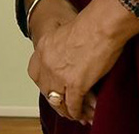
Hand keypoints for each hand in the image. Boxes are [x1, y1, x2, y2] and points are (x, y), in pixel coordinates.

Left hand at [28, 0, 138, 123]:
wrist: (101, 25)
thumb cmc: (92, 24)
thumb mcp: (66, 32)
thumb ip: (62, 47)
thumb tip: (70, 58)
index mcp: (43, 47)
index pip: (36, 73)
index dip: (45, 84)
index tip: (53, 89)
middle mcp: (47, 62)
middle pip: (46, 90)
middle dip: (56, 100)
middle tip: (65, 106)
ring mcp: (60, 75)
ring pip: (59, 101)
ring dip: (68, 110)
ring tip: (77, 114)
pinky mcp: (76, 85)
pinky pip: (74, 105)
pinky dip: (78, 112)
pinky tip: (84, 115)